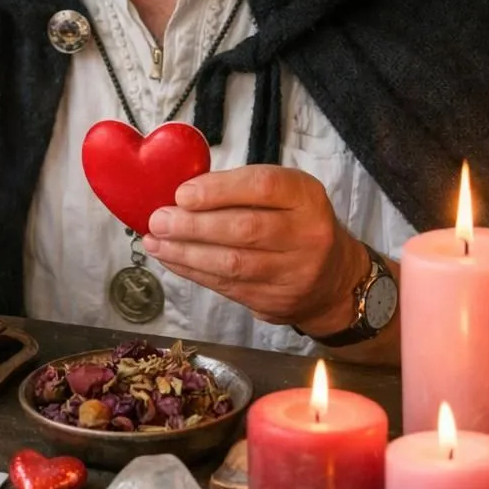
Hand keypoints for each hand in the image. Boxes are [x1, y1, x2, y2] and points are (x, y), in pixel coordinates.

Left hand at [141, 165, 367, 331]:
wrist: (332, 278)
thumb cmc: (294, 223)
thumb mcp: (282, 194)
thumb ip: (239, 190)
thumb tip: (180, 195)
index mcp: (306, 197)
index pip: (263, 187)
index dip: (219, 191)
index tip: (182, 194)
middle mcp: (307, 234)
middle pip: (245, 229)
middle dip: (194, 225)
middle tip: (159, 219)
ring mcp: (294, 272)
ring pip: (233, 264)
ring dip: (186, 252)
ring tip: (156, 241)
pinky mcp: (276, 301)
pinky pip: (226, 286)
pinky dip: (193, 272)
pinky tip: (171, 259)